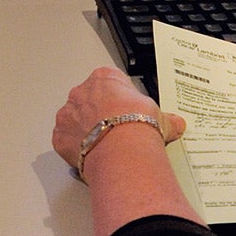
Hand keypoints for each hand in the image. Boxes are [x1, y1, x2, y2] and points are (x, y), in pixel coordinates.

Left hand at [51, 67, 185, 169]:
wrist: (122, 151)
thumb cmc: (137, 126)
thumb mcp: (160, 117)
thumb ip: (165, 118)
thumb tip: (176, 124)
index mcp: (104, 78)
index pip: (110, 83)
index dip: (121, 100)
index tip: (129, 113)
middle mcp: (81, 92)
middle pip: (90, 101)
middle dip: (102, 116)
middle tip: (118, 133)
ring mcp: (67, 114)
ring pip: (75, 121)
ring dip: (87, 132)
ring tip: (107, 148)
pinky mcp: (60, 137)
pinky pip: (67, 142)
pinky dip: (77, 150)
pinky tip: (94, 157)